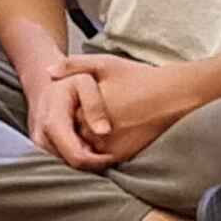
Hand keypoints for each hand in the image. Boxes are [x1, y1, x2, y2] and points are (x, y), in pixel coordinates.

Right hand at [23, 65, 115, 169]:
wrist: (46, 87)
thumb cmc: (70, 82)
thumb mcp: (84, 82)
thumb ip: (94, 105)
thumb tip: (104, 132)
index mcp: (53, 124)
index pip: (78, 157)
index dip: (98, 162)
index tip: (113, 155)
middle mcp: (41, 140)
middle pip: (72, 167)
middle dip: (91, 164)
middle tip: (107, 152)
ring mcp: (39, 147)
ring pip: (67, 167)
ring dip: (84, 163)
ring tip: (97, 148)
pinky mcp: (42, 151)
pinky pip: (62, 162)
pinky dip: (77, 159)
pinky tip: (87, 148)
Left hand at [47, 52, 197, 162]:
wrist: (172, 97)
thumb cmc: (138, 78)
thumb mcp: (105, 64)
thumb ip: (73, 65)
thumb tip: (48, 73)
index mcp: (85, 110)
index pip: (64, 118)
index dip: (71, 111)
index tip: (78, 105)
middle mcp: (94, 132)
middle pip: (74, 135)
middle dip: (77, 128)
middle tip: (95, 115)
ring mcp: (108, 147)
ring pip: (87, 147)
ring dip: (89, 140)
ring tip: (106, 124)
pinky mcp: (122, 156)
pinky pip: (102, 157)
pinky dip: (102, 149)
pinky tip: (115, 132)